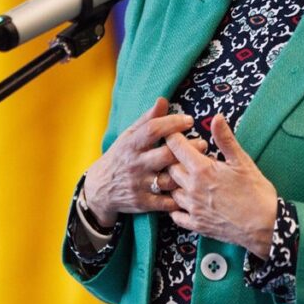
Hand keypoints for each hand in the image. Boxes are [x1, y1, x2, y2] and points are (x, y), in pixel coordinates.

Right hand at [84, 98, 207, 226]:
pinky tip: (192, 188)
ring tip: (201, 164)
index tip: (189, 120)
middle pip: (166, 155)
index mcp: (131, 145)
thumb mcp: (129, 136)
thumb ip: (148, 120)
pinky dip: (180, 197)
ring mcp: (139, 185)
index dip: (173, 123)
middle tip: (203, 143)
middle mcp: (135, 164)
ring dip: (188, 173)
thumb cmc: (121, 156)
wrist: (101, 188)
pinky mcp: (143, 203)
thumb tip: (163, 100)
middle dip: (188, 148)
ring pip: (169, 180)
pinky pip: (166, 202)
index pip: (153, 130)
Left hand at [165, 114, 277, 258]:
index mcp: (202, 169)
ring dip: (175, 182)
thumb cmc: (256, 191)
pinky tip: (184, 201)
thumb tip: (216, 117)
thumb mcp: (242, 161)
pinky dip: (176, 207)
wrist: (265, 226)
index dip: (173, 137)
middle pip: (169, 168)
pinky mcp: (196, 225)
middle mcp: (192, 188)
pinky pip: (175, 215)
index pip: (176, 147)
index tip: (175, 133)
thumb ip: (225, 139)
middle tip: (184, 155)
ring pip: (170, 190)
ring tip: (186, 177)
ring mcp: (192, 208)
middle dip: (173, 159)